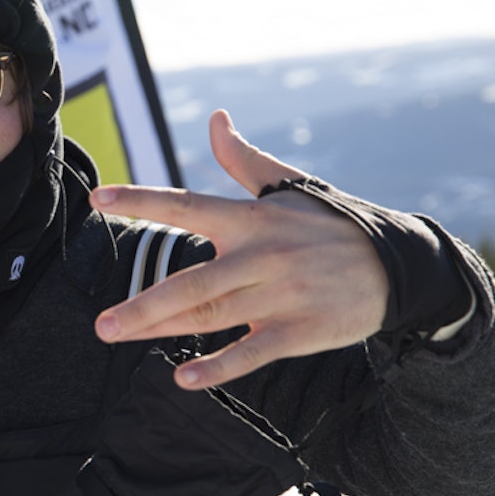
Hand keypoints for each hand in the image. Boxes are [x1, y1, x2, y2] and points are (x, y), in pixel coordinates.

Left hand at [89, 109, 387, 389]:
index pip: (186, 205)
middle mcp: (260, 257)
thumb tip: (215, 118)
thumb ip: (242, 158)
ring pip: (210, 316)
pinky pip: (252, 352)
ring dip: (160, 329)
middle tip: (99, 324)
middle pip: (191, 282)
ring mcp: (279, 296)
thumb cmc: (330, 223)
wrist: (399, 265)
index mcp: (250, 219)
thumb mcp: (288, 186)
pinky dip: (219, 367)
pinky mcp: (299, 330)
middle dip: (142, 305)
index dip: (140, 201)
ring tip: (115, 335)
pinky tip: (184, 378)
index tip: (97, 199)